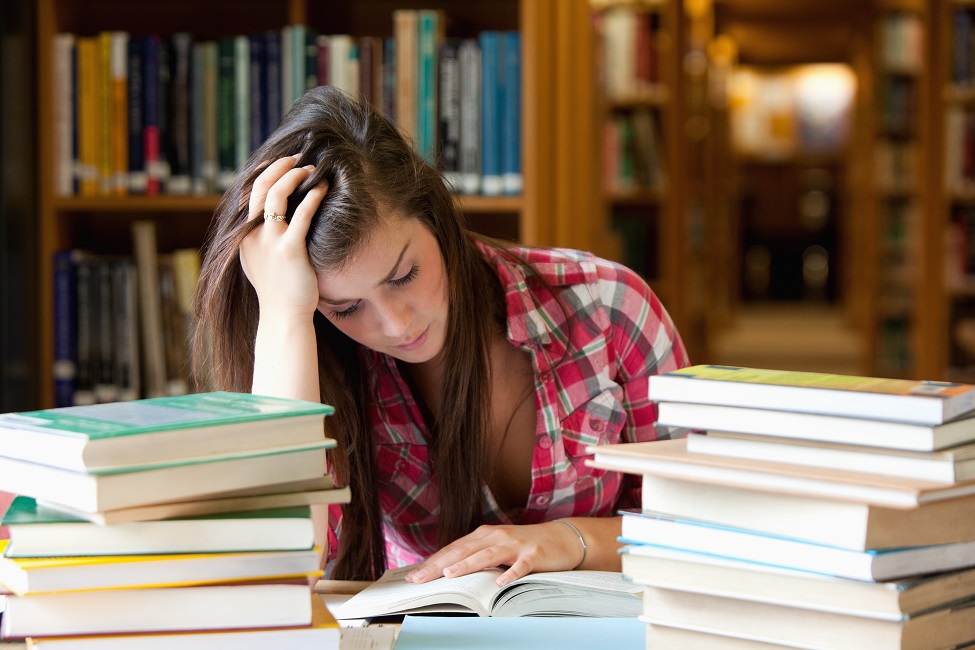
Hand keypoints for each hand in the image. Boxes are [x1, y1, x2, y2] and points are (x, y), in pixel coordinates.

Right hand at [240, 155, 327, 320]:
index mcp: (244, 236)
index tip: (284, 164)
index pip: (251, 193)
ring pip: (277, 195)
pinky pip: (302, 216)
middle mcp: (253, 235)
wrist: (283, 317)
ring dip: (295, 176)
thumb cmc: (280, 292)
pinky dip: (313, 197)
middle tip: (298, 158)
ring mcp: (270, 242)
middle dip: (280, 167)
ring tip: (312, 169)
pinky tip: (323, 189)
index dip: (267, 173)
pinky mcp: (290, 251)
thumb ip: (262, 241)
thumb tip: (273, 222)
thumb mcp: (262, 263)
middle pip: (261, 187)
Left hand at [404, 521, 585, 586]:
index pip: (453, 549)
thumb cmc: (525, 546)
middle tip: (421, 578)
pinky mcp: (533, 555)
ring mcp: (515, 545)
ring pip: (487, 555)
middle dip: (440, 565)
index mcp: (484, 535)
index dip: (433, 562)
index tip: (414, 576)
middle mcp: (496, 536)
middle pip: (464, 551)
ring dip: (468, 564)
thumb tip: (448, 571)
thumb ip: (477, 556)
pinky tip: (500, 582)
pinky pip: (520, 566)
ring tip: (451, 574)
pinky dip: (510, 574)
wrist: (561, 538)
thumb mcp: (498, 548)